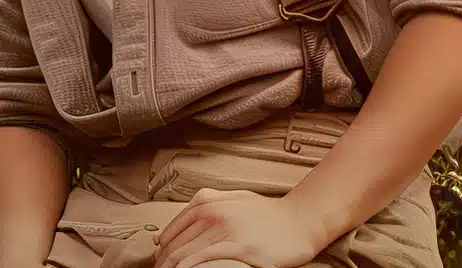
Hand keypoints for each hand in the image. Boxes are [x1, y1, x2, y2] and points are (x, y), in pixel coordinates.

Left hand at [154, 188, 327, 267]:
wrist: (301, 219)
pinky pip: (203, 261)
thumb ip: (204, 206)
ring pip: (184, 254)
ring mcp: (223, 230)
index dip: (162, 250)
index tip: (159, 262)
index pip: (172, 230)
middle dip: (163, 262)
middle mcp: (210, 213)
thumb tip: (171, 228)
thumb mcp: (232, 198)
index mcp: (206, 201)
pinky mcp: (238, 247)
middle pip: (175, 244)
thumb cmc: (268, 212)